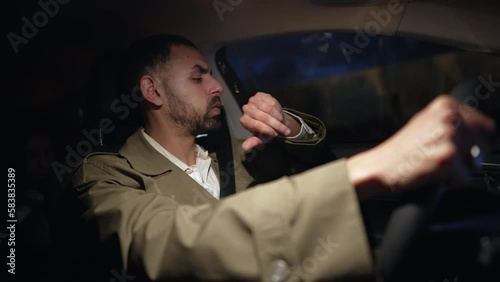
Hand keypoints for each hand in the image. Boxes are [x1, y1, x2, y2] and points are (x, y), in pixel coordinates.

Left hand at [240, 92, 300, 150]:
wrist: (270, 117)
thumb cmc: (265, 129)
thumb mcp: (261, 137)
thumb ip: (253, 142)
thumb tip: (245, 148)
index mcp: (244, 120)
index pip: (256, 125)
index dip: (268, 130)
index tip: (276, 134)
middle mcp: (246, 109)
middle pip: (263, 117)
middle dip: (276, 125)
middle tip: (285, 131)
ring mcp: (252, 100)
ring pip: (269, 109)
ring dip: (278, 117)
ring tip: (283, 122)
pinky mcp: (259, 95)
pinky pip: (272, 101)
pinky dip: (278, 109)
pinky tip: (279, 113)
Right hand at [348, 95, 497, 197]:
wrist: (381, 166)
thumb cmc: (401, 150)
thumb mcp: (426, 123)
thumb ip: (452, 123)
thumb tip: (482, 133)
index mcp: (445, 106)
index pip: (485, 124)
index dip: (478, 140)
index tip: (468, 148)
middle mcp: (449, 118)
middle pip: (485, 143)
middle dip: (470, 156)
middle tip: (445, 158)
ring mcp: (449, 137)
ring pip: (477, 161)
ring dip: (461, 168)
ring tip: (437, 165)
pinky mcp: (448, 158)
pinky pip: (465, 177)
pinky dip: (452, 181)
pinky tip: (434, 174)